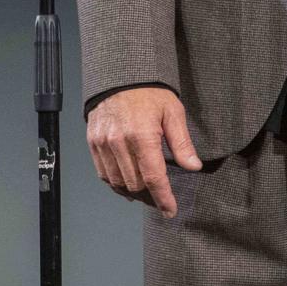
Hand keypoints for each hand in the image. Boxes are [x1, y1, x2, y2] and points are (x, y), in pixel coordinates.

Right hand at [86, 86, 202, 218]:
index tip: (170, 211)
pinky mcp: (93, 142)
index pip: (154, 177)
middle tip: (161, 196)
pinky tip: (126, 182)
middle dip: (150, 195)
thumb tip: (193, 166)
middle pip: (135, 184)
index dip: (163, 198)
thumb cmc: (150, 92)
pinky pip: (103, 173)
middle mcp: (119, 143)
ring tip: (145, 191)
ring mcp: (103, 144)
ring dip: (132, 191)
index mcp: (142, 136)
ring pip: (117, 182)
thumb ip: (182, 142)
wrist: (120, 74)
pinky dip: (115, 182)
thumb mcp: (173, 112)